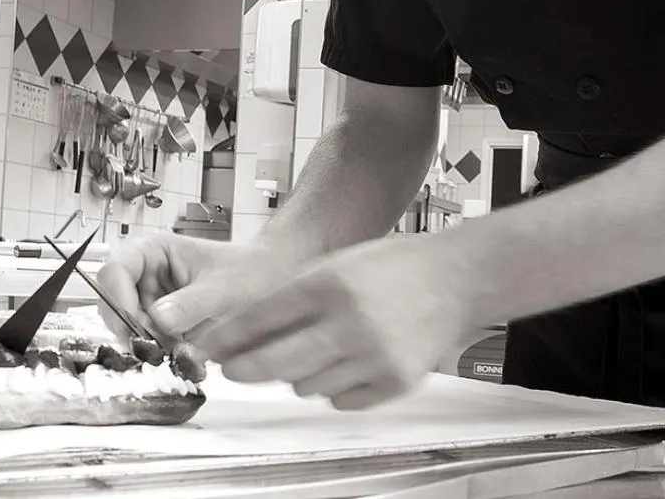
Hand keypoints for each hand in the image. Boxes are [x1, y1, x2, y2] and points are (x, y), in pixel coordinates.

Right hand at [95, 234, 297, 341]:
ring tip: (185, 346)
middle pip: (114, 308)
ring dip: (150, 346)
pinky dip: (163, 354)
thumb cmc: (250, 271)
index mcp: (153, 251)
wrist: (272, 283)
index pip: (114, 272)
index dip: (116, 300)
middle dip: (135, 331)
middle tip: (163, 346)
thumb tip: (159, 319)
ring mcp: (151, 304)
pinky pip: (149, 346)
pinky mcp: (162, 328)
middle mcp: (145, 277)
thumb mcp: (224, 287)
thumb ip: (192, 303)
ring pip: (129, 332)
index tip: (136, 327)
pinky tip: (188, 352)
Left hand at [191, 234, 476, 410]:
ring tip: (315, 350)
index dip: (226, 338)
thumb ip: (293, 295)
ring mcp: (375, 356)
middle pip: (275, 363)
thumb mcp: (337, 263)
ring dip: (298, 374)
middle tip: (233, 368)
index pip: (260, 319)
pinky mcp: (395, 381)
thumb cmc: (393, 267)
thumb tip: (241, 331)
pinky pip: (341, 400)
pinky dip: (335, 387)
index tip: (207, 348)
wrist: (457, 279)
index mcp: (331, 284)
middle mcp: (351, 322)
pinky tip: (347, 361)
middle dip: (245, 368)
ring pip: (306, 386)